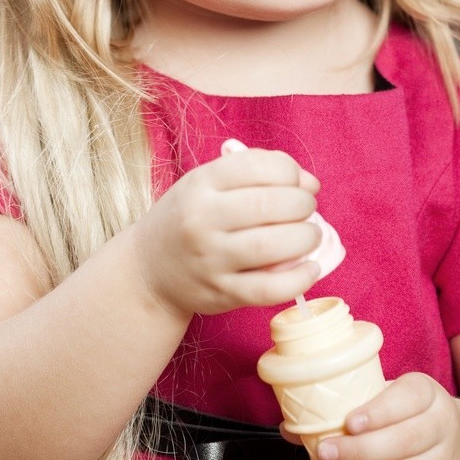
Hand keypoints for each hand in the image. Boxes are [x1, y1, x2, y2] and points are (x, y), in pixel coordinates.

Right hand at [134, 140, 322, 318]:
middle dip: (302, 204)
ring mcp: (210, 259)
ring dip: (305, 238)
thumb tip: (311, 183)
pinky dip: (299, 279)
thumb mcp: (208, 184)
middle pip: (268, 205)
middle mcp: (201, 219)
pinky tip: (309, 268)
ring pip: (272, 246)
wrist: (148, 270)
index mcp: (200, 184)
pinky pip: (269, 289)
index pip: (256, 166)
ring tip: (309, 235)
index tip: (296, 182)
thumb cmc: (189, 219)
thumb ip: (257, 173)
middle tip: (306, 209)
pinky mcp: (222, 293)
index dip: (289, 171)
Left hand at [307, 373, 459, 459]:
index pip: (408, 400)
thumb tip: (292, 428)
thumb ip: (345, 407)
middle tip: (323, 455)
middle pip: (404, 442)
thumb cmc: (408, 417)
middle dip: (358, 452)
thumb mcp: (387, 398)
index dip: (379, 413)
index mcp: (426, 394)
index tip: (349, 423)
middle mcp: (441, 428)